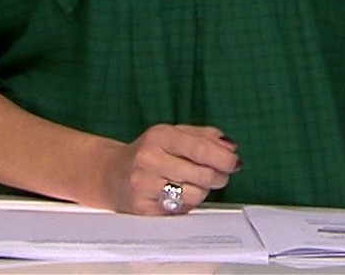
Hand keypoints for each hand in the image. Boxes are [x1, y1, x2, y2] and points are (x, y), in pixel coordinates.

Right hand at [95, 124, 238, 214]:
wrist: (109, 174)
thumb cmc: (148, 152)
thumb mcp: (173, 134)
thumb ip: (204, 136)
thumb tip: (231, 147)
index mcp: (160, 136)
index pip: (200, 148)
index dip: (223, 158)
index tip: (235, 162)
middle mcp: (150, 160)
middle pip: (202, 175)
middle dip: (219, 177)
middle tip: (220, 176)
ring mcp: (144, 186)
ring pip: (195, 196)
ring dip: (203, 192)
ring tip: (194, 184)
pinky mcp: (143, 209)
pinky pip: (180, 210)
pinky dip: (187, 204)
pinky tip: (179, 194)